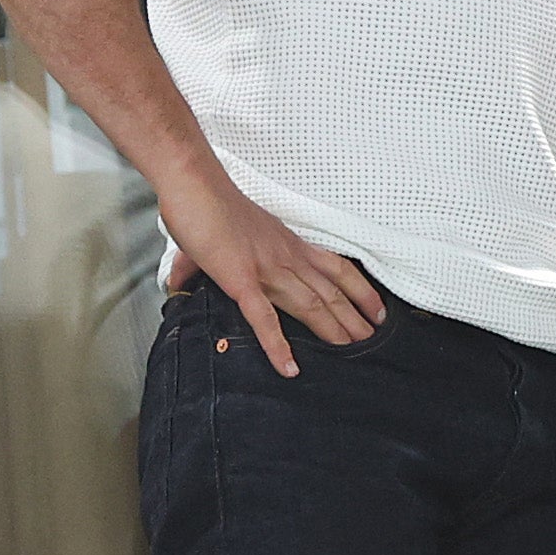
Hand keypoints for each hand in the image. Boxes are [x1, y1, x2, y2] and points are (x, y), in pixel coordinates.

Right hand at [157, 163, 385, 377]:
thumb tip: (177, 284)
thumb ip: (201, 265)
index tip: (378, 310)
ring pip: (310, 305)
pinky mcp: (241, 279)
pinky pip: (263, 317)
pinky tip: (288, 367)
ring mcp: (267, 269)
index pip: (336, 269)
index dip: (361, 290)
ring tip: (354, 352)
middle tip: (376, 342)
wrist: (195, 187)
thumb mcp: (222, 237)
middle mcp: (287, 257)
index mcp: (289, 246)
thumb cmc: (207, 206)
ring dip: (333, 330)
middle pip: (331, 292)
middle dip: (355, 318)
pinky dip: (277, 344)